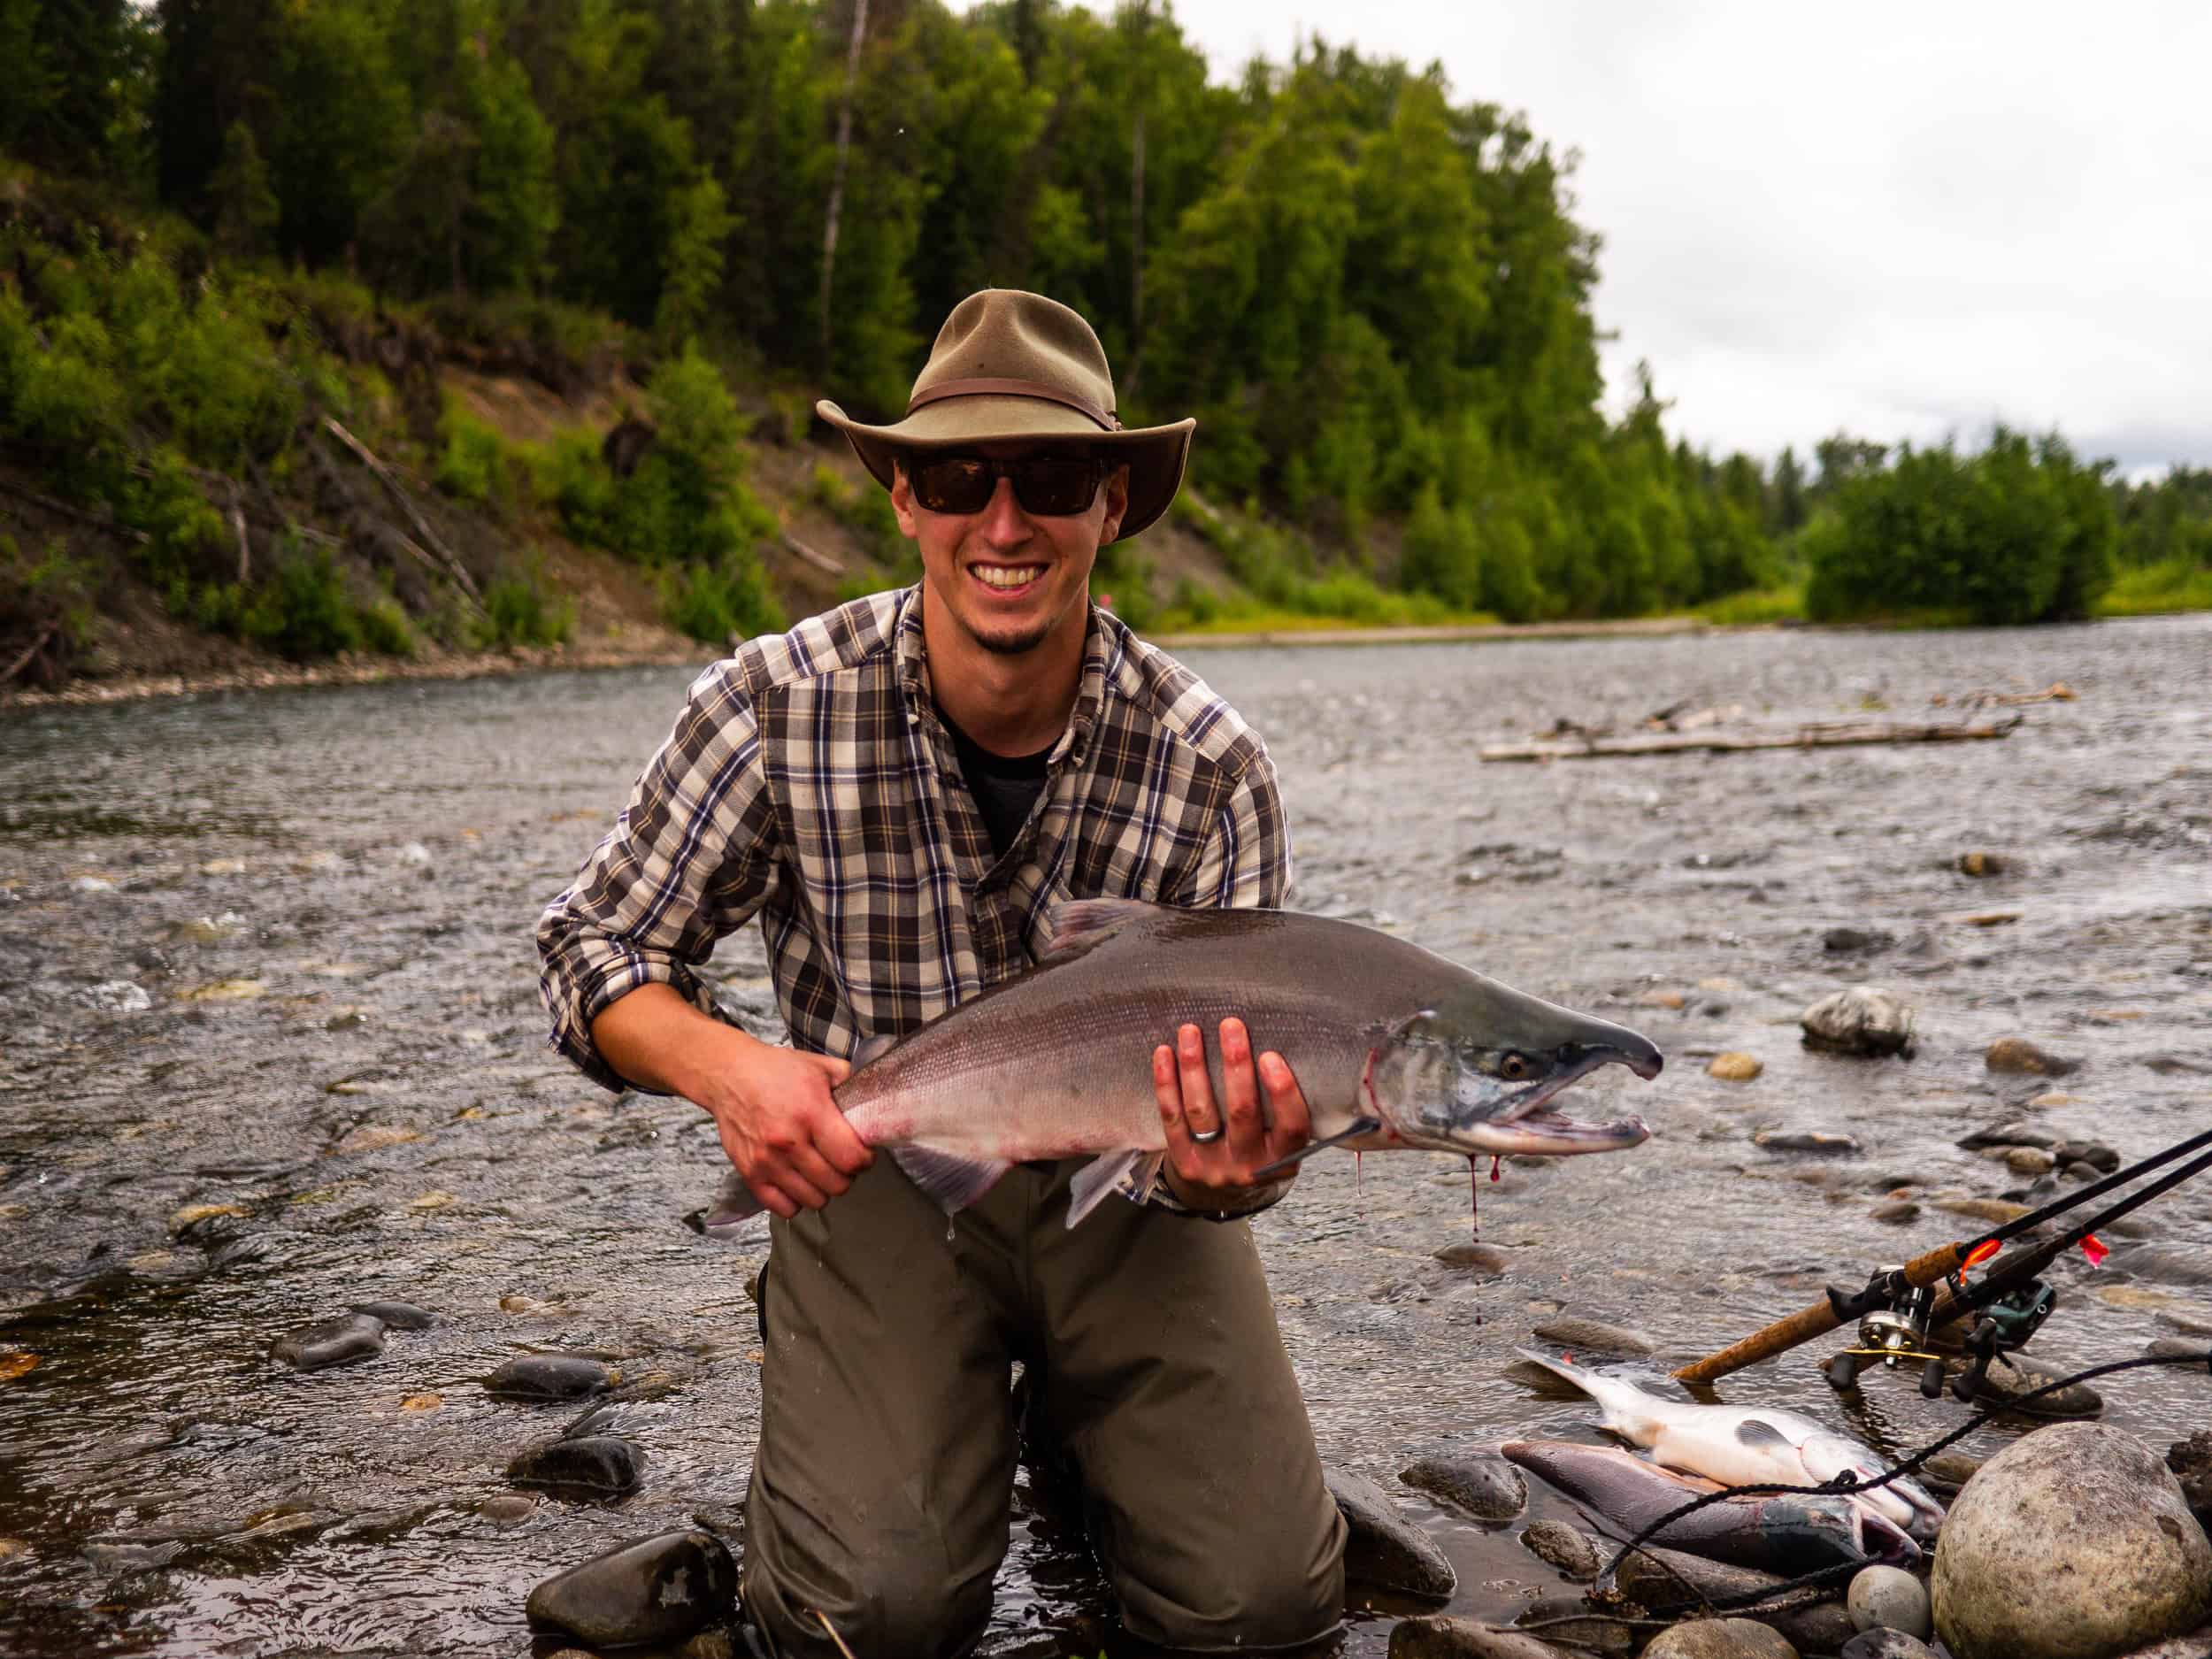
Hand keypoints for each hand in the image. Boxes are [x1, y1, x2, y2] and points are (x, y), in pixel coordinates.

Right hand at [693, 1035, 871, 1219]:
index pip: (852, 1159)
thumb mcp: (820, 1067)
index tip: (864, 1154)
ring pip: (814, 1200)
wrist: (729, 1076)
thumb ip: (851, 1084)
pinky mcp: (750, 1174)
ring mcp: (766, 1162)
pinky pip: (784, 1208)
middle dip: (847, 1175)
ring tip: (821, 1170)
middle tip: (842, 1161)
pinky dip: (796, 1200)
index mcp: (811, 1113)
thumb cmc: (775, 1071)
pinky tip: (799, 1181)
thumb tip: (873, 1103)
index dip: (865, 1160)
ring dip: (823, 1189)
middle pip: (836, 1185)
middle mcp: (788, 1142)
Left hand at [1152, 1017, 1311, 1212]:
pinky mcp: (1183, 1161)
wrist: (1221, 1195)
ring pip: (1202, 1111)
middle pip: (1241, 1112)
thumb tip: (1284, 1045)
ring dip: (1195, 1067)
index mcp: (1282, 1159)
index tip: (1271, 1055)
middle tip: (1231, 1025)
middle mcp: (1248, 1166)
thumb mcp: (1281, 1141)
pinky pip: (1172, 1118)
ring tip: (1191, 1031)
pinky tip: (1165, 1054)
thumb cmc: (1258, 1150)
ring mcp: (1212, 1165)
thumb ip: (1284, 1109)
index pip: (1291, 1127)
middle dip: (1235, 1064)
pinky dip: (1166, 1083)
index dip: (1283, 1092)